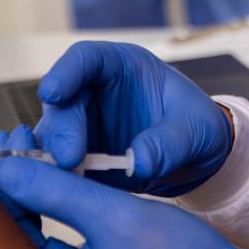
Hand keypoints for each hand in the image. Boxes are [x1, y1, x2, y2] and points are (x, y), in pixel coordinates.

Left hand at [0, 156, 248, 248]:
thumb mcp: (115, 214)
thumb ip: (58, 191)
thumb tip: (8, 170)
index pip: (12, 224)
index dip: (7, 178)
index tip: (10, 141)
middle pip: (23, 225)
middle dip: (19, 179)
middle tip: (18, 139)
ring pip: (44, 226)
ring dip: (41, 186)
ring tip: (39, 150)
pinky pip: (68, 232)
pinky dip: (63, 202)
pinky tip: (67, 177)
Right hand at [35, 42, 232, 196]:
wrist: (197, 159)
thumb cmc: (197, 128)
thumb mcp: (196, 130)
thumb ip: (170, 142)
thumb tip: (140, 162)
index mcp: (121, 67)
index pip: (86, 59)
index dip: (65, 72)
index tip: (52, 93)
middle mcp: (93, 92)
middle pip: (62, 102)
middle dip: (61, 129)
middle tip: (68, 158)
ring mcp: (82, 124)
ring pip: (52, 135)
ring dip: (53, 157)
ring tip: (68, 178)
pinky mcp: (78, 156)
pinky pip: (57, 165)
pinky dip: (57, 177)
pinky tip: (63, 190)